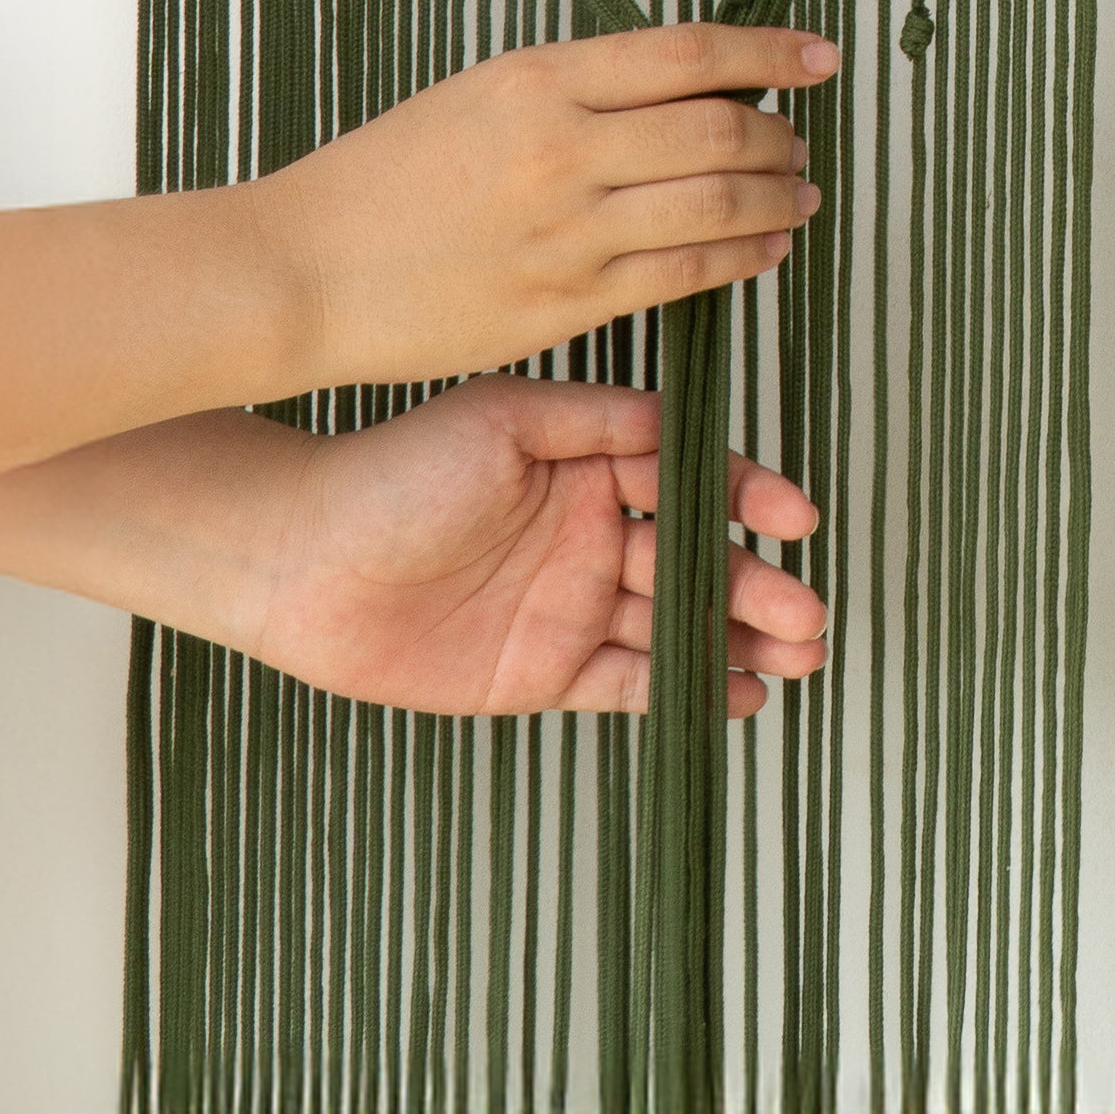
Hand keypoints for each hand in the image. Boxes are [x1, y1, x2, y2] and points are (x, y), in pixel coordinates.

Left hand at [246, 377, 828, 717]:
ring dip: (739, 640)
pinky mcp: (541, 673)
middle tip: (810, 613)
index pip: (690, 479)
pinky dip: (684, 691)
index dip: (749, 497)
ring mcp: (569, 606)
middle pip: (694, 562)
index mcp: (589, 465)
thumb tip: (687, 424)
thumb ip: (602, 420)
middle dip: (758, 587)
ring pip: (674, 626)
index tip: (796, 518)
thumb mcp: (507, 418)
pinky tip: (736, 695)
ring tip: (801, 657)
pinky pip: (627, 684)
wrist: (304, 561)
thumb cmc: (396, 471)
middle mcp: (589, 535)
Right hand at [258, 24, 837, 390]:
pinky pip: (679, 276)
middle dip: (779, 137)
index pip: (690, 54)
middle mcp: (563, 148)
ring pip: (713, 206)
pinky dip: (738, 259)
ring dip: (775, 199)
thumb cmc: (389, 174)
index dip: (770, 53)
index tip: (819, 57)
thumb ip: (580, 88)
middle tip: (802, 142)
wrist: (306, 269)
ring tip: (801, 195)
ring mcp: (568, 233)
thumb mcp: (484, 92)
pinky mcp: (564, 305)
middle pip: (718, 131)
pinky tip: (763, 252)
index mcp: (542, 78)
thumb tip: (685, 88)